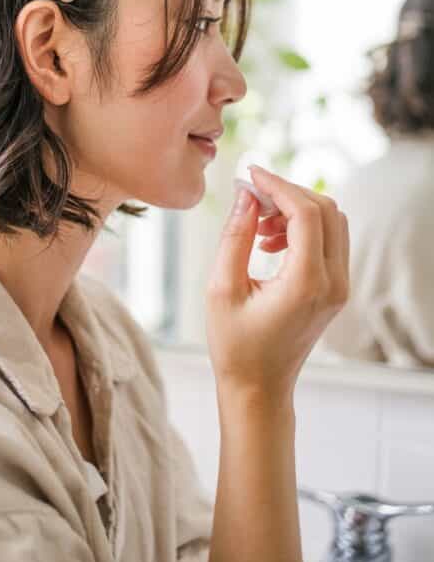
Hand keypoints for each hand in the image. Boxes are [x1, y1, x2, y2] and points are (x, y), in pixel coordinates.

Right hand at [204, 166, 349, 402]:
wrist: (259, 388)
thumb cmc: (235, 345)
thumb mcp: (221, 288)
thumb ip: (235, 236)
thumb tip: (246, 194)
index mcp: (306, 283)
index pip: (306, 213)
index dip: (278, 186)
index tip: (250, 173)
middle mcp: (333, 283)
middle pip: (327, 210)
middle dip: (288, 193)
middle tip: (251, 196)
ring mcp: (339, 287)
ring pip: (332, 222)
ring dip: (296, 210)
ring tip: (257, 224)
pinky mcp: (335, 289)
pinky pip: (329, 241)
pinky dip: (302, 228)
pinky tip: (268, 241)